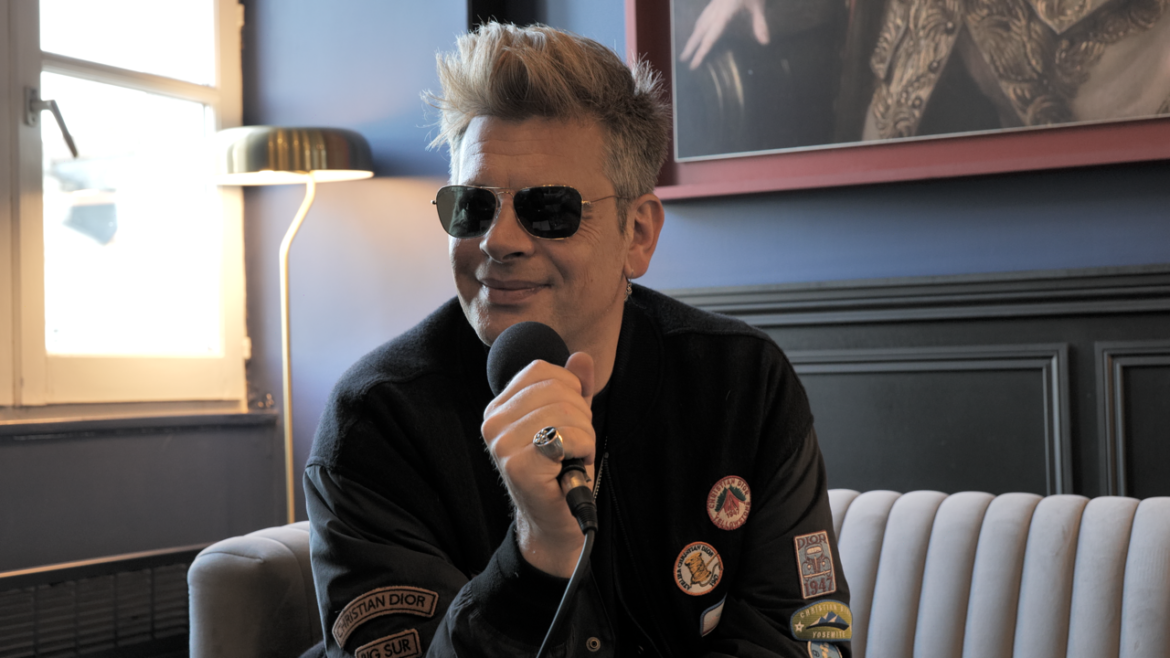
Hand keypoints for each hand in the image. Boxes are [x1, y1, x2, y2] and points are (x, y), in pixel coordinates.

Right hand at [481, 352, 595, 576]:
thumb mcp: (569, 421)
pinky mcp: (518, 465)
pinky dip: (583, 448)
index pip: (541, 371)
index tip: (569, 420)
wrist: (555, 521)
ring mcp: (502, 444)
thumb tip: (581, 356)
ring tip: (572, 456)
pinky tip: (573, 465)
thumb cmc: (560, 471)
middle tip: (574, 444)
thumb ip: (575, 388)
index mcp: (499, 408)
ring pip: (565, 411)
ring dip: (585, 435)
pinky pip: (567, 436)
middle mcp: (493, 423)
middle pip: (556, 388)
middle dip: (581, 415)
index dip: (570, 389)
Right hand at [680, 0, 769, 69]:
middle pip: (700, 30)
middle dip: (691, 45)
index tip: (693, 64)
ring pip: (699, 22)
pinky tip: (698, 29)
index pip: (710, 36)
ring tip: (687, 47)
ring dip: (693, 36)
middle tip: (682, 59)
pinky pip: (703, 15)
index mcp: (724, 12)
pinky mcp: (716, 1)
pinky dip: (698, 25)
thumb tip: (765, 42)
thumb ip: (759, 23)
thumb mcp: (758, 5)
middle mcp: (715, 9)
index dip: (701, 52)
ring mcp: (714, 4)